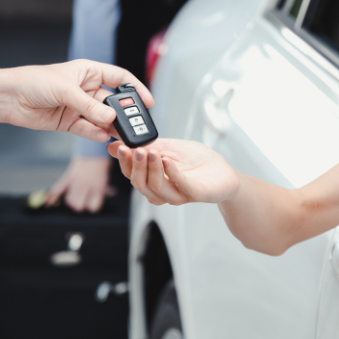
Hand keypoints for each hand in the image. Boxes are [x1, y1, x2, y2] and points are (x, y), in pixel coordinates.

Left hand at [3, 59, 152, 141]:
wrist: (8, 98)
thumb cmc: (33, 81)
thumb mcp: (66, 90)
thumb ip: (89, 105)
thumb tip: (110, 117)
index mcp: (89, 72)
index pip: (119, 78)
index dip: (135, 88)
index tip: (148, 101)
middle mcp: (86, 89)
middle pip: (112, 102)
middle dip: (123, 113)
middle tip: (133, 124)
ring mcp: (79, 107)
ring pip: (102, 118)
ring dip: (110, 126)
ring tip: (120, 135)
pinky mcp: (69, 122)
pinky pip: (88, 129)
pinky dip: (95, 133)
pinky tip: (101, 137)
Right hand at [46, 156, 113, 211]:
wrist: (93, 149)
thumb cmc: (101, 164)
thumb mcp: (106, 177)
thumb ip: (106, 187)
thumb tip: (112, 193)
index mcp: (99, 186)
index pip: (94, 207)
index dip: (93, 205)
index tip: (93, 201)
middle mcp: (88, 185)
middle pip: (79, 206)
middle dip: (80, 205)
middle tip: (82, 201)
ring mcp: (77, 181)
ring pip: (69, 200)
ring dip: (71, 201)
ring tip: (74, 198)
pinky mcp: (68, 176)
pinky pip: (58, 188)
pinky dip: (52, 195)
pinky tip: (47, 203)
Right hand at [107, 139, 239, 205]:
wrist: (223, 173)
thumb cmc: (197, 161)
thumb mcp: (168, 147)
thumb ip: (145, 146)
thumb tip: (115, 144)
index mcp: (153, 179)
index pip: (131, 174)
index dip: (124, 162)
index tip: (120, 147)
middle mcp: (162, 190)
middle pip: (140, 184)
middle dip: (135, 166)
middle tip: (136, 149)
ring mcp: (178, 194)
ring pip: (156, 188)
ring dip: (151, 169)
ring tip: (151, 152)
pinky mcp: (194, 194)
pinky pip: (180, 185)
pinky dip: (172, 173)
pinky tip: (168, 161)